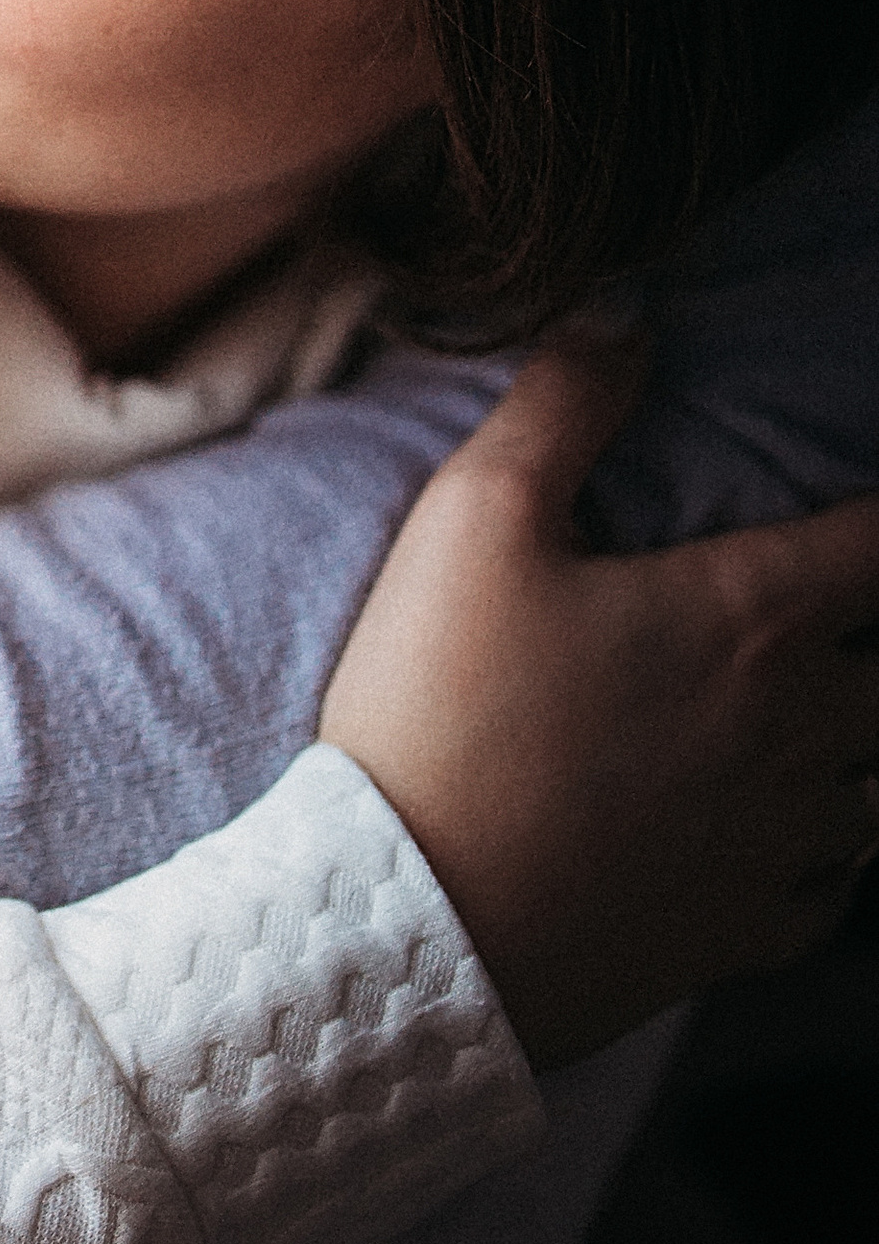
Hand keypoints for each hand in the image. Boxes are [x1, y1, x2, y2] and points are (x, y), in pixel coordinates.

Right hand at [323, 334, 878, 1066]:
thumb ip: (564, 402)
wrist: (411, 922)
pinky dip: (826, 847)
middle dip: (867, 627)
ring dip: (861, 737)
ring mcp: (786, 841)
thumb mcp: (472, 521)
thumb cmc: (441, 710)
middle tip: (827, 607)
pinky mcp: (751, 931)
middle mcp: (803, 729)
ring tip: (820, 709)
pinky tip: (782, 828)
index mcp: (754, 616)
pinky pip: (837, 884)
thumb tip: (630, 312)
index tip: (868, 507)